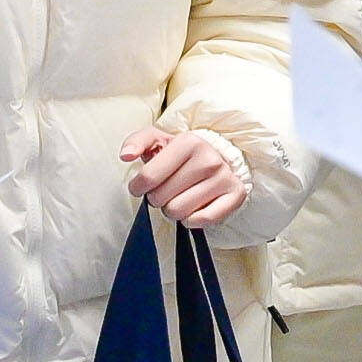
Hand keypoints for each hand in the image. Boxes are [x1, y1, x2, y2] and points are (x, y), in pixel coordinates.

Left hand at [121, 125, 248, 227]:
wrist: (217, 157)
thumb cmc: (181, 154)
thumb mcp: (157, 140)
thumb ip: (136, 142)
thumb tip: (125, 155)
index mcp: (189, 142)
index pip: (148, 177)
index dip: (138, 187)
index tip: (140, 186)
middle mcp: (209, 159)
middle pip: (162, 198)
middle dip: (157, 198)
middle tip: (165, 190)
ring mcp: (224, 178)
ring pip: (179, 212)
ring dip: (173, 210)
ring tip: (178, 197)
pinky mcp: (235, 195)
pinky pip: (202, 220)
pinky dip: (191, 220)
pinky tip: (192, 207)